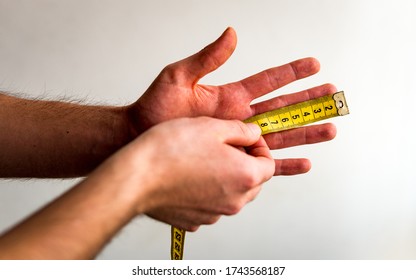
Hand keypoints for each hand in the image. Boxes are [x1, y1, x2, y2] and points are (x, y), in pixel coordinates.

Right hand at [123, 117, 273, 230]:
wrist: (136, 177)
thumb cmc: (171, 150)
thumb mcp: (213, 126)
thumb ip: (242, 130)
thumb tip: (254, 133)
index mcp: (245, 176)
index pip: (270, 164)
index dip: (260, 147)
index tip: (246, 138)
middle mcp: (234, 201)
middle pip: (253, 181)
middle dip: (245, 162)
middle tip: (225, 146)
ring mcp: (214, 214)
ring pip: (232, 193)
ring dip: (226, 177)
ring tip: (203, 158)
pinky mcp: (195, 220)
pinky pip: (211, 204)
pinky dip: (207, 191)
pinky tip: (189, 176)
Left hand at [129, 27, 336, 175]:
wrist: (140, 136)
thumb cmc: (156, 108)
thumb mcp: (179, 76)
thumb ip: (208, 57)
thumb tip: (231, 34)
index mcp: (231, 96)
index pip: (269, 81)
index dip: (292, 72)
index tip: (314, 64)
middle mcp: (240, 117)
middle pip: (283, 108)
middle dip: (308, 102)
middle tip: (333, 96)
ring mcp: (239, 138)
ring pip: (281, 135)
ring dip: (306, 132)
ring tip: (330, 128)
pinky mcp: (233, 158)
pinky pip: (265, 162)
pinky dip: (285, 164)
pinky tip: (303, 163)